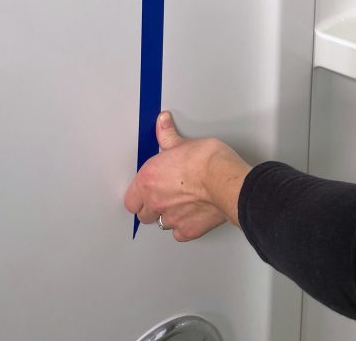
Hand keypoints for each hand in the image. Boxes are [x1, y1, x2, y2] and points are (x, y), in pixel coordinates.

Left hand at [124, 111, 251, 241]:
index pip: (130, 199)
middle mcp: (156, 202)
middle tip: (163, 195)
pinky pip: (179, 233)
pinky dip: (183, 227)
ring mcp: (172, 218)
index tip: (145, 189)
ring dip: (167, 216)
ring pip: (161, 224)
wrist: (225, 180)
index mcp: (149, 180)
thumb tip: (162, 123)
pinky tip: (191, 216)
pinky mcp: (189, 230)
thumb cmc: (205, 162)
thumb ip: (167, 135)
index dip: (137, 195)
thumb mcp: (182, 142)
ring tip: (179, 204)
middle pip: (143, 214)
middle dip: (150, 207)